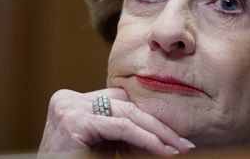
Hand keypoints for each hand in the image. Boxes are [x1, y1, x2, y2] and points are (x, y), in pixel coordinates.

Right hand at [38, 87, 194, 155]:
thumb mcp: (103, 147)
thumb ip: (122, 133)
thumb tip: (162, 133)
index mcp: (72, 102)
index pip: (119, 102)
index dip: (148, 118)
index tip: (172, 137)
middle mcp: (67, 99)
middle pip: (124, 104)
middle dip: (156, 124)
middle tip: (183, 143)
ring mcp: (69, 107)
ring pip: (126, 113)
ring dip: (156, 132)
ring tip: (177, 147)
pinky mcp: (74, 120)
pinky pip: (120, 127)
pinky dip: (145, 138)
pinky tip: (162, 149)